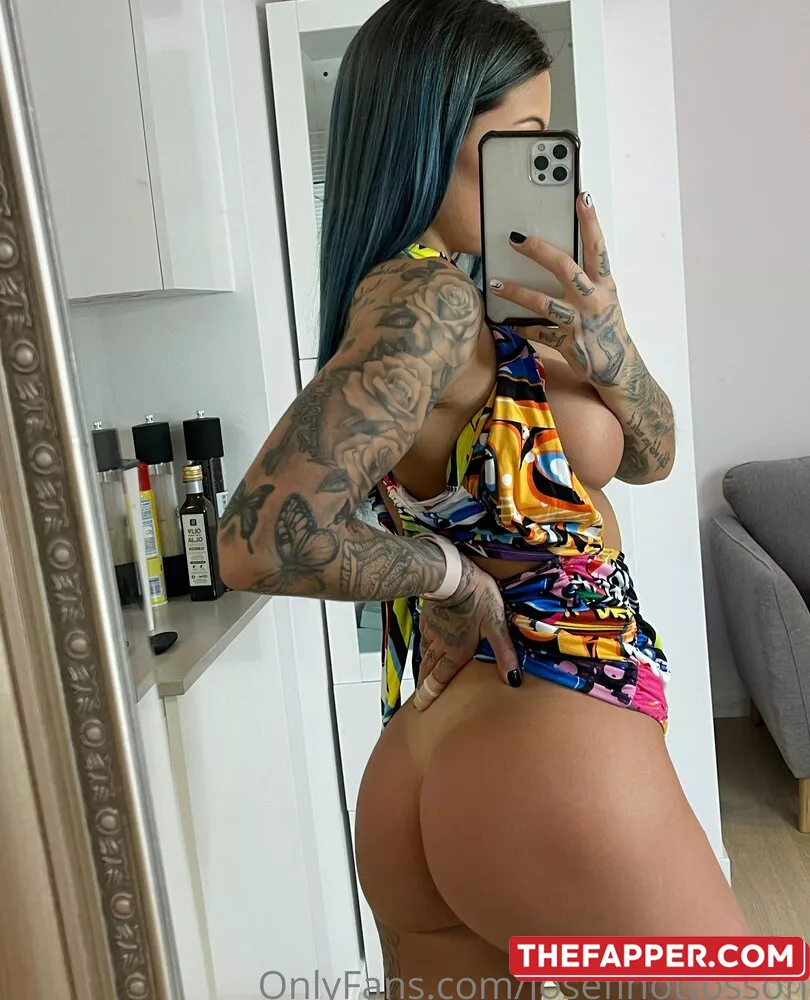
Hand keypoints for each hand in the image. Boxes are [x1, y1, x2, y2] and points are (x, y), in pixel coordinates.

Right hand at [413, 557, 520, 711]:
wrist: (452, 574)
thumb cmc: (477, 599)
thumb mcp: (496, 626)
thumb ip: (504, 653)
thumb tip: (514, 680)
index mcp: (455, 652)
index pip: (439, 679)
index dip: (429, 695)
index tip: (420, 708)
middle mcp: (440, 646)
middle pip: (429, 670)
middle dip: (424, 686)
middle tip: (419, 699)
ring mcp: (431, 631)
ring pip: (424, 655)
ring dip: (423, 668)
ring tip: (422, 677)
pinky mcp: (427, 617)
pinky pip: (423, 639)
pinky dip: (423, 648)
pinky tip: (426, 646)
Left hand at [489, 193, 630, 387]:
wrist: (617, 366)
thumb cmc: (606, 326)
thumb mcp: (603, 297)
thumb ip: (585, 278)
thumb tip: (554, 254)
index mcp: (605, 284)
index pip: (598, 247)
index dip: (591, 222)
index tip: (582, 197)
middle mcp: (593, 300)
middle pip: (565, 268)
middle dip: (539, 251)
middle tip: (516, 239)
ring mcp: (580, 323)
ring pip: (544, 302)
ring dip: (518, 292)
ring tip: (496, 283)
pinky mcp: (568, 344)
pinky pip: (538, 332)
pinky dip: (520, 326)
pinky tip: (504, 320)